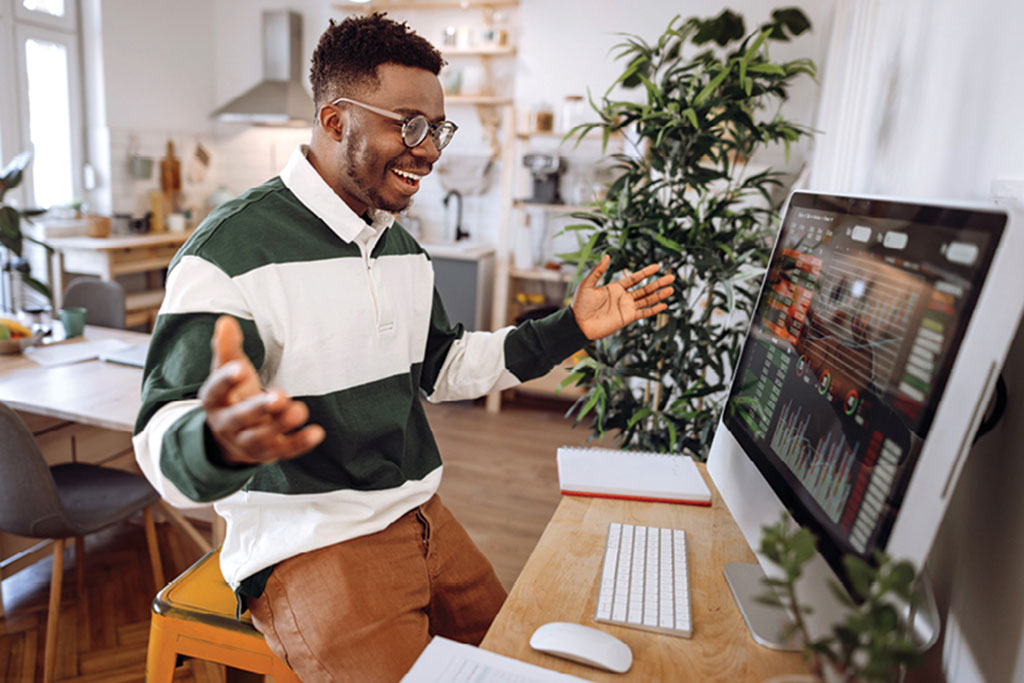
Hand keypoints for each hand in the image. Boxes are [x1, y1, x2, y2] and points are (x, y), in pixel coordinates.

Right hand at [198, 315, 324, 464]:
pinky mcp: (269, 453)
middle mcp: (227, 425)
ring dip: (281, 426)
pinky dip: (300, 443)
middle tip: (279, 396)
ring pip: (262, 437)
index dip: (227, 380)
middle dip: (259, 408)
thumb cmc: (233, 395)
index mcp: (215, 401)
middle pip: (240, 418)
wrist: (231, 438)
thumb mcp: (228, 370)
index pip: (216, 390)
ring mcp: (248, 442)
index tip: (240, 368)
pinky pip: (285, 450)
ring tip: (300, 411)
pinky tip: (317, 432)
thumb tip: (225, 321)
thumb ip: (227, 348)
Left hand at [571, 254, 675, 339]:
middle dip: (658, 283)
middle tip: (671, 277)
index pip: (634, 278)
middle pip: (645, 288)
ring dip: (659, 295)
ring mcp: (626, 308)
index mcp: (615, 288)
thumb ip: (598, 271)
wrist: (579, 324)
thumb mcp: (587, 284)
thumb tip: (606, 256)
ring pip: (647, 300)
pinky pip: (643, 313)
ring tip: (671, 289)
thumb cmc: (580, 304)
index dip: (646, 272)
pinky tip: (664, 305)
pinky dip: (654, 310)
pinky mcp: (627, 318)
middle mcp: (623, 297)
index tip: (657, 266)